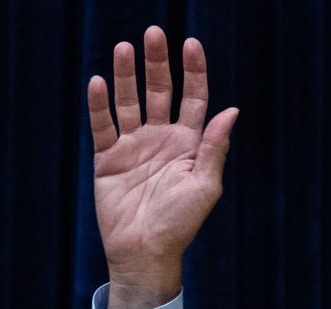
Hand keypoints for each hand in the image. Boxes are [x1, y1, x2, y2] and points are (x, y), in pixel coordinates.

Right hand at [87, 27, 239, 308]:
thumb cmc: (180, 225)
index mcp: (189, 145)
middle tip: (153, 34)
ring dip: (126, 75)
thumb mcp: (204, 186)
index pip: (193, 99)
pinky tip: (99, 82)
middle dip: (158, 63)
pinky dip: (100, 105)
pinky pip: (103, 126)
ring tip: (124, 47)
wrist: (145, 252)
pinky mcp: (108, 158)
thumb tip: (231, 110)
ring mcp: (134, 146)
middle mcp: (161, 139)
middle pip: (159, 92)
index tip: (191, 45)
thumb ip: (215, 147)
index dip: (193, 72)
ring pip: (129, 102)